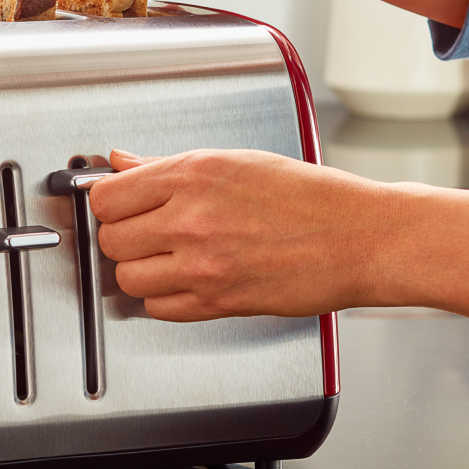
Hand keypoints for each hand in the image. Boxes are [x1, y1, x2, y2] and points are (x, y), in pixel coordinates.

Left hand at [89, 147, 468, 329]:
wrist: (360, 238)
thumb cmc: (311, 198)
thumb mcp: (235, 162)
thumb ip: (167, 166)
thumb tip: (122, 163)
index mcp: (194, 174)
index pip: (107, 195)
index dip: (112, 202)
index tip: (122, 206)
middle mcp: (191, 218)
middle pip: (111, 238)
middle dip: (125, 236)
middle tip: (149, 232)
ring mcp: (202, 263)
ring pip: (128, 276)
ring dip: (142, 269)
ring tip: (170, 257)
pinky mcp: (217, 301)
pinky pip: (158, 307)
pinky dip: (165, 297)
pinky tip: (188, 280)